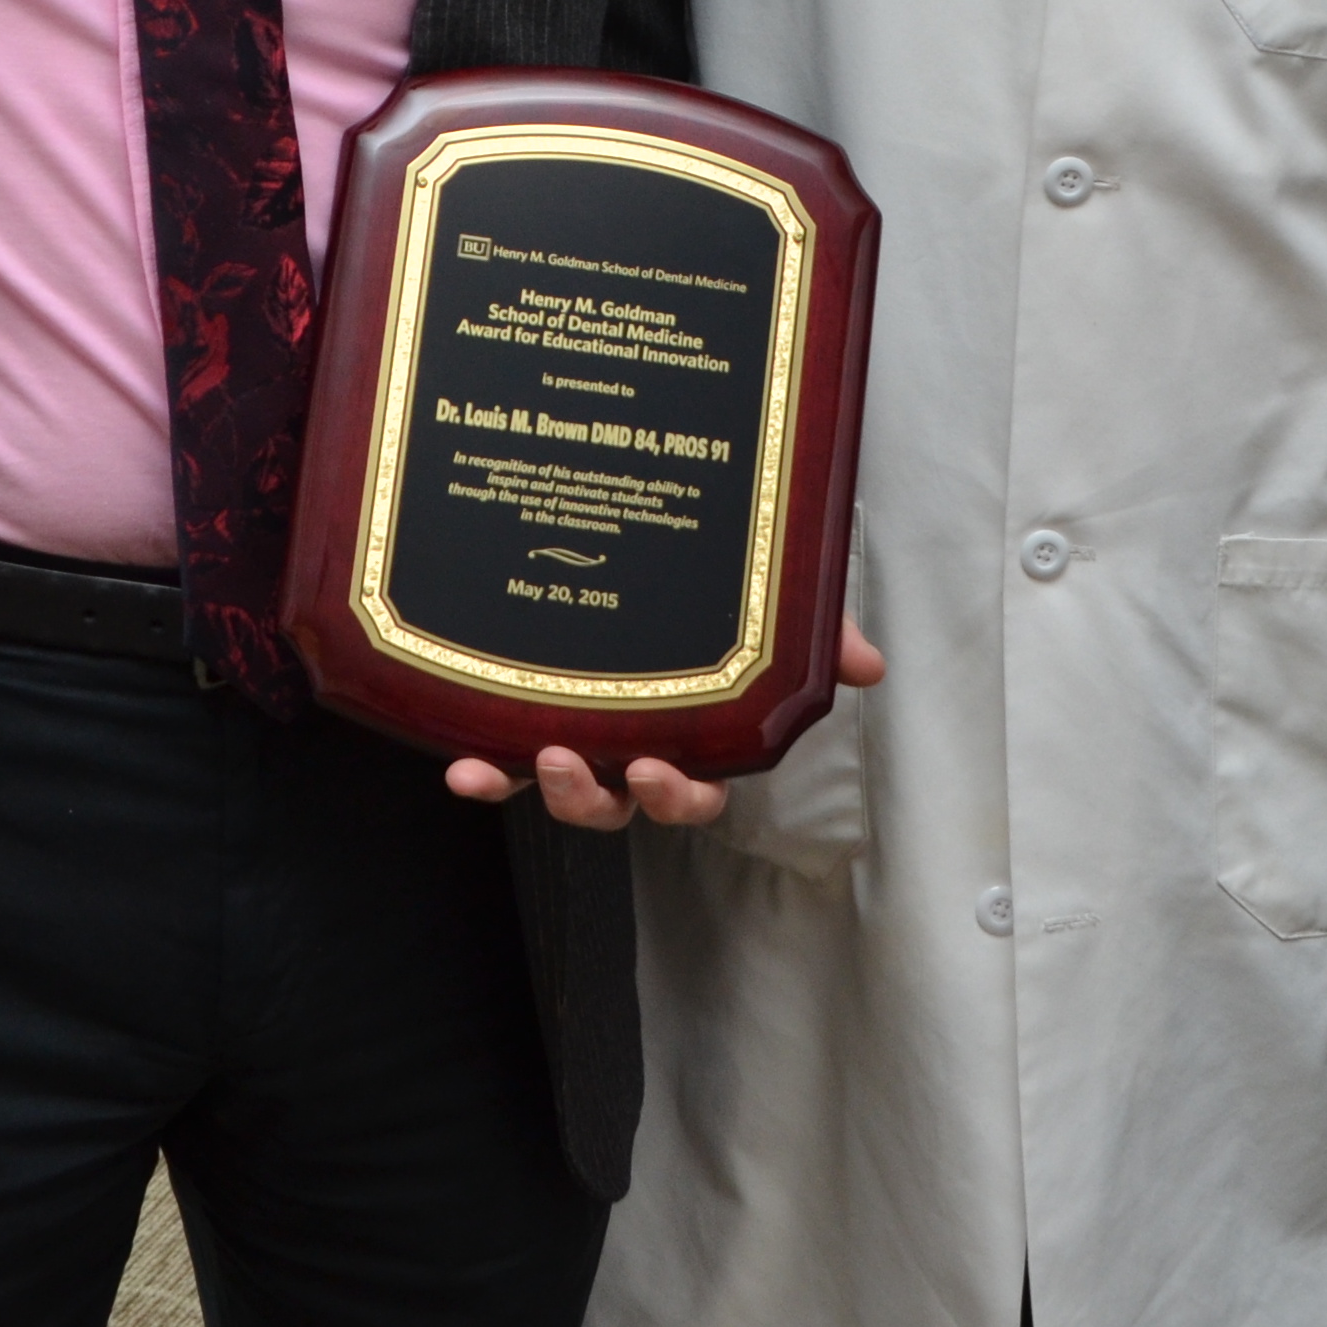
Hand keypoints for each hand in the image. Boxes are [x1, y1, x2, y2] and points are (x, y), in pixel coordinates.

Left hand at [446, 615, 881, 829]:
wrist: (644, 524)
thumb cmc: (726, 590)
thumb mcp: (774, 604)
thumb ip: (817, 633)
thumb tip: (866, 666)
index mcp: (694, 734)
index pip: (696, 789)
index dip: (676, 796)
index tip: (655, 771)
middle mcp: (632, 742)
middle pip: (617, 803)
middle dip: (595, 799)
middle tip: (574, 764)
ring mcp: (578, 731)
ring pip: (560, 788)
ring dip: (542, 788)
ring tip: (529, 758)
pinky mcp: (526, 711)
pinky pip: (501, 755)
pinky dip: (482, 772)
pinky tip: (460, 766)